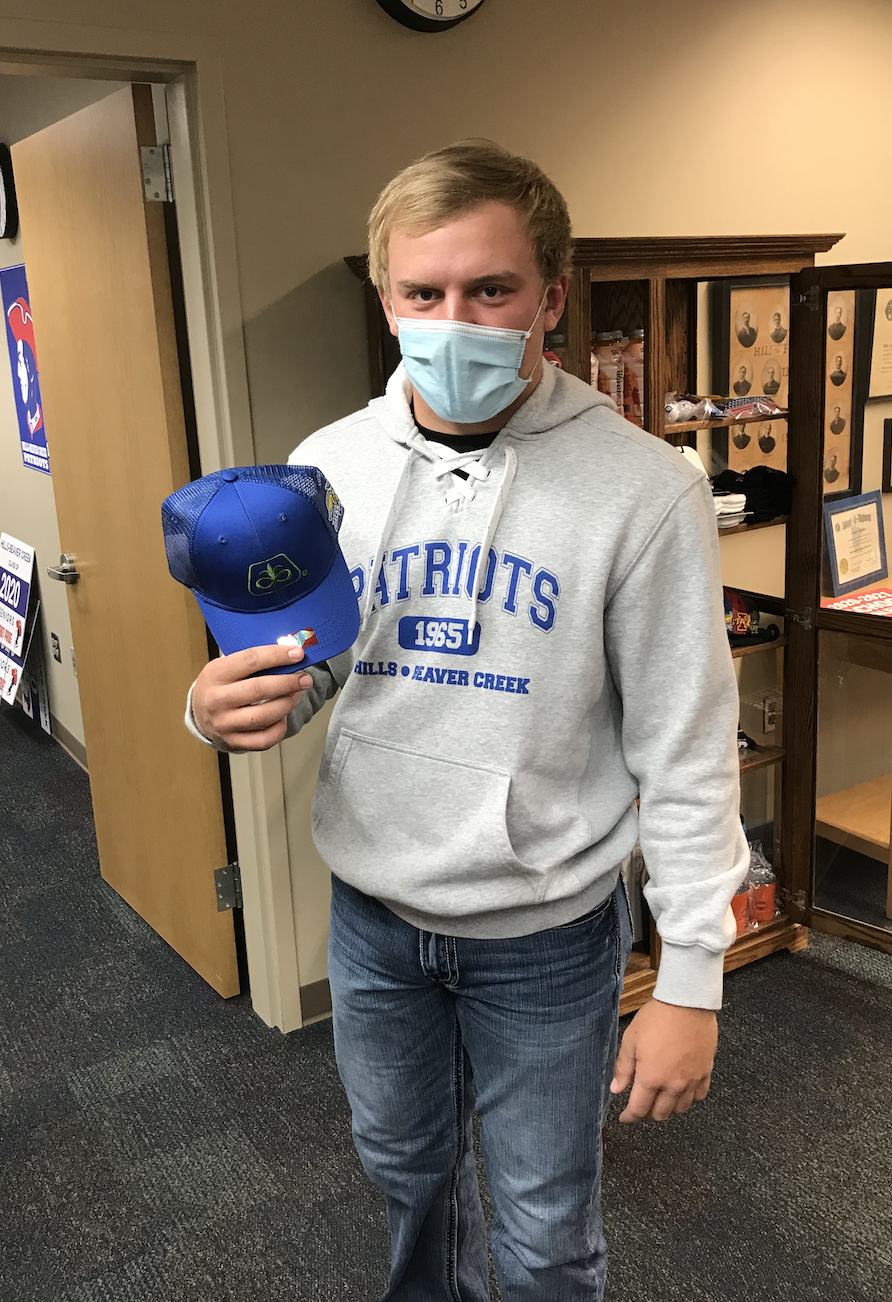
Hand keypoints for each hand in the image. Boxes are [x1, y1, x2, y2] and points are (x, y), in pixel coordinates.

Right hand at [192, 644, 313, 751]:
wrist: (199, 716)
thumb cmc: (219, 686)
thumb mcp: (226, 667)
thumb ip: (254, 662)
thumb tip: (290, 653)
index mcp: (215, 674)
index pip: (250, 660)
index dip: (277, 656)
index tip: (298, 654)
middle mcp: (217, 700)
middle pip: (259, 689)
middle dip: (288, 682)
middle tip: (305, 679)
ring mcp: (224, 724)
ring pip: (264, 716)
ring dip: (287, 704)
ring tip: (296, 695)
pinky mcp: (233, 742)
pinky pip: (264, 739)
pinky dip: (280, 728)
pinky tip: (282, 717)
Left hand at [609, 998, 716, 1122]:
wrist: (687, 1003)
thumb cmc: (656, 1018)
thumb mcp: (631, 1039)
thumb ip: (623, 1068)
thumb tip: (616, 1089)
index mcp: (651, 1078)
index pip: (639, 1109)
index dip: (630, 1117)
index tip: (625, 1118)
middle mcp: (673, 1085)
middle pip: (660, 1113)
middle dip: (647, 1114)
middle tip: (641, 1107)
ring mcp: (692, 1080)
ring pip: (680, 1108)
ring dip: (668, 1109)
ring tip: (660, 1100)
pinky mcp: (706, 1071)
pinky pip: (699, 1095)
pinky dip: (689, 1099)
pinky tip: (682, 1092)